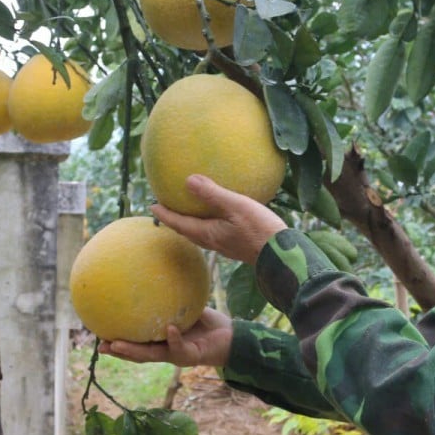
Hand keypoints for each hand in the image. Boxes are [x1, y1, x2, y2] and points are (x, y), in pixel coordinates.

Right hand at [98, 308, 232, 367]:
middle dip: (118, 351)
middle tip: (100, 345)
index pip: (135, 342)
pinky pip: (179, 347)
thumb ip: (172, 296)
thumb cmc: (209, 322)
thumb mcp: (186, 306)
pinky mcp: (191, 356)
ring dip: (133, 351)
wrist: (233, 337)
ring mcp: (176, 355)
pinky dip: (173, 338)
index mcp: (161, 341)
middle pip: (136, 353)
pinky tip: (168, 329)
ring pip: (150, 356)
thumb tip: (156, 271)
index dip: (117, 340)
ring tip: (118, 344)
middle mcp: (165, 350)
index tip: (99, 333)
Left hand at [151, 174, 286, 263]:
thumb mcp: (235, 206)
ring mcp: (226, 245)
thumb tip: (188, 180)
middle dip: (175, 220)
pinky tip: (218, 216)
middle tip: (165, 209)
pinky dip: (207, 223)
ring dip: (191, 223)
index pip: (179, 223)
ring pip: (201, 233)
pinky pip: (215, 232)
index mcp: (208, 233)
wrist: (282, 254)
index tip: (152, 206)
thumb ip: (212, 194)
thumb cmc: (259, 230)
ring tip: (188, 212)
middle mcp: (213, 242)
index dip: (165, 215)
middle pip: (187, 230)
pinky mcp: (238, 244)